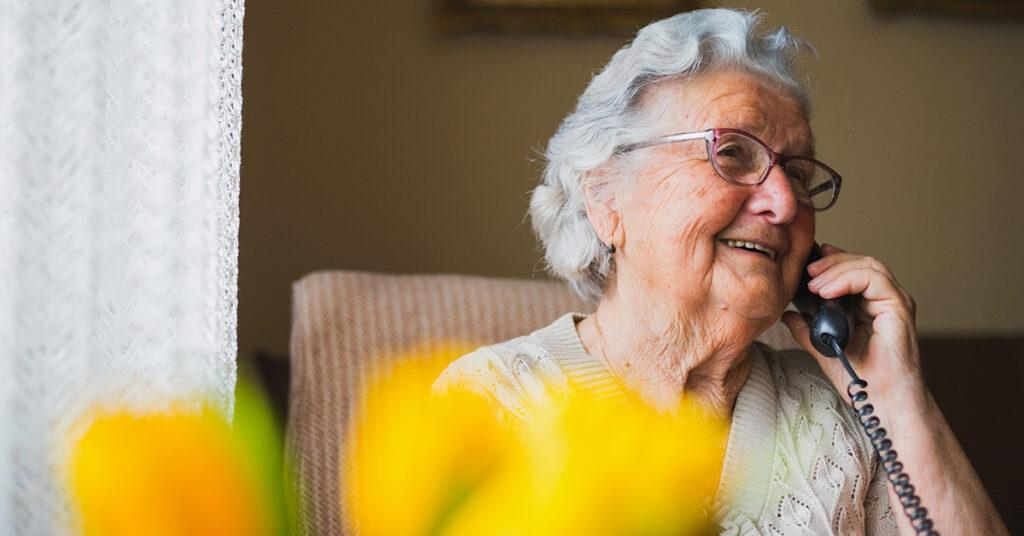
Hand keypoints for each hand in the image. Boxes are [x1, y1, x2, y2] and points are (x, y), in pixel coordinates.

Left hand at [781, 244, 924, 397]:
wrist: (879, 400)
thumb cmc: (859, 378)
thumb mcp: (823, 348)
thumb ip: (807, 329)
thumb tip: (787, 314)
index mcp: (871, 305)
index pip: (854, 270)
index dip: (832, 262)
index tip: (808, 263)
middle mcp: (886, 300)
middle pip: (861, 262)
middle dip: (831, 262)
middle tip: (807, 270)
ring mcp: (895, 302)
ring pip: (868, 266)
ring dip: (836, 270)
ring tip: (813, 283)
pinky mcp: (900, 307)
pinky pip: (874, 279)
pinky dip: (848, 279)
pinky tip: (827, 291)